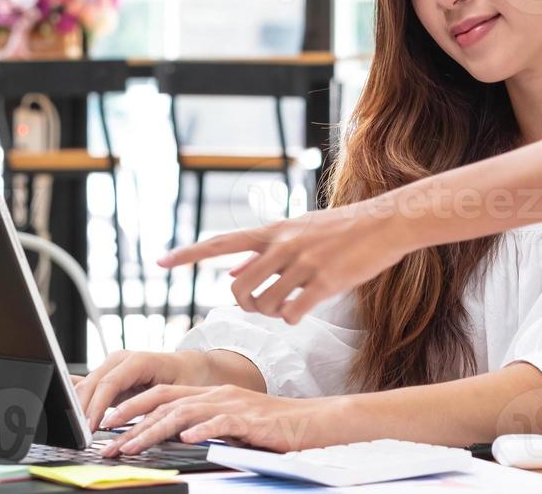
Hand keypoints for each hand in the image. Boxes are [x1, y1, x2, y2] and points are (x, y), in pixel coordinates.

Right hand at [74, 350, 210, 432]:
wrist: (189, 366)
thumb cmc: (186, 378)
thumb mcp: (176, 395)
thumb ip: (154, 409)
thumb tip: (137, 429)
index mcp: (138, 361)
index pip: (109, 384)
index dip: (96, 407)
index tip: (89, 428)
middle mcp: (121, 360)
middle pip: (92, 384)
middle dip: (82, 410)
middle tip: (78, 436)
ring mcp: (112, 365)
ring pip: (86, 386)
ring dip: (79, 409)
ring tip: (76, 432)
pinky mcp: (108, 375)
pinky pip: (89, 386)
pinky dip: (80, 401)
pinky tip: (70, 413)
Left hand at [102, 385, 340, 454]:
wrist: (310, 422)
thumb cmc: (270, 427)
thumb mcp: (230, 423)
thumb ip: (204, 424)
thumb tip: (172, 436)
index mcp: (209, 394)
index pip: (162, 395)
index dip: (132, 407)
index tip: (108, 425)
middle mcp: (216, 395)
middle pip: (165, 403)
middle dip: (132, 423)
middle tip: (107, 442)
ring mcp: (232, 405)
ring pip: (185, 413)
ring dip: (154, 430)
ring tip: (132, 444)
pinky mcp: (250, 419)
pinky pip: (222, 422)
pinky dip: (202, 429)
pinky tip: (186, 438)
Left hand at [158, 200, 415, 323]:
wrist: (383, 224)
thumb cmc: (339, 229)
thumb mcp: (297, 231)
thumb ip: (264, 252)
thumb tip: (232, 273)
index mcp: (272, 230)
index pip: (219, 242)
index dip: (188, 254)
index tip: (158, 261)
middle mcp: (282, 245)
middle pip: (239, 287)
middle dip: (244, 304)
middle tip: (261, 304)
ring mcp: (302, 264)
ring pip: (265, 304)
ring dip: (271, 313)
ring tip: (288, 305)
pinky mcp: (324, 282)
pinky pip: (292, 313)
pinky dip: (292, 317)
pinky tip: (303, 310)